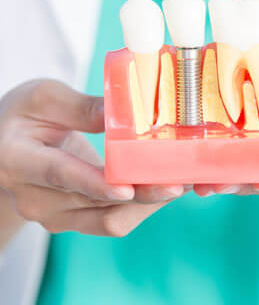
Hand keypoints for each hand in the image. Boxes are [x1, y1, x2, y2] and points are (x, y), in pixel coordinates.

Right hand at [0, 80, 184, 237]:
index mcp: (19, 159)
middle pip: (94, 202)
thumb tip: (127, 113)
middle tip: (177, 181)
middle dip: (140, 193)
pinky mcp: (72, 219)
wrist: (7, 147)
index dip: (94, 183)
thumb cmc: (24, 117)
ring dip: (147, 204)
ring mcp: (54, 214)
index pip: (58, 174)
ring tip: (179, 183)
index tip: (127, 188)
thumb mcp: (44, 99)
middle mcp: (34, 196)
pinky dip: (141, 208)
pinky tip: (162, 189)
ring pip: (108, 220)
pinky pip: (112, 222)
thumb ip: (83, 108)